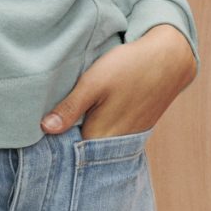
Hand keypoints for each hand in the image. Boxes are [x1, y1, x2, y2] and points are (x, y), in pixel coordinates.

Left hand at [41, 22, 195, 138]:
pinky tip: (93, 115)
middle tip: (50, 124)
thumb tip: (45, 129)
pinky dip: (99, 128)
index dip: (53, 144)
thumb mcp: (93, 83)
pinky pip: (110, 135)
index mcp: (100, 137)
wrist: (170, 59)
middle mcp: (115, 144)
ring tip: (70, 119)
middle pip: (83, 150)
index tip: (40, 133)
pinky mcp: (136, 128)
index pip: (68, 152)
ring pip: (97, 142)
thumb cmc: (129, 68)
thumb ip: (69, 108)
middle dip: (67, 141)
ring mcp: (128, 138)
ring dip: (83, 134)